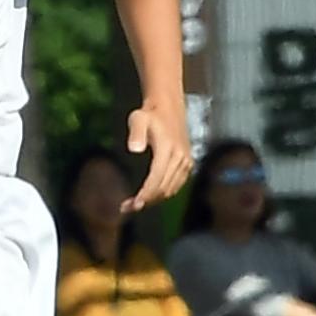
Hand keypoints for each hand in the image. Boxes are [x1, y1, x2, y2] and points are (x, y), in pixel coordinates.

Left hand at [122, 95, 190, 209]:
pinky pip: (176, 186)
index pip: (157, 179)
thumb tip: (134, 149)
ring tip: (134, 204)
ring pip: (170, 190)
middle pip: (163, 188)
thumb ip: (136, 133)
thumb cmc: (150, 114)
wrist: (169, 108)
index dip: (145, 194)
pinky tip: (149, 196)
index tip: (133, 205)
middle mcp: (180, 158)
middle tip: (127, 207)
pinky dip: (163, 194)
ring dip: (153, 200)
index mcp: (168, 149)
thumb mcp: (138, 119)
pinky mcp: (188, 165)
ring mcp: (186, 162)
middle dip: (146, 201)